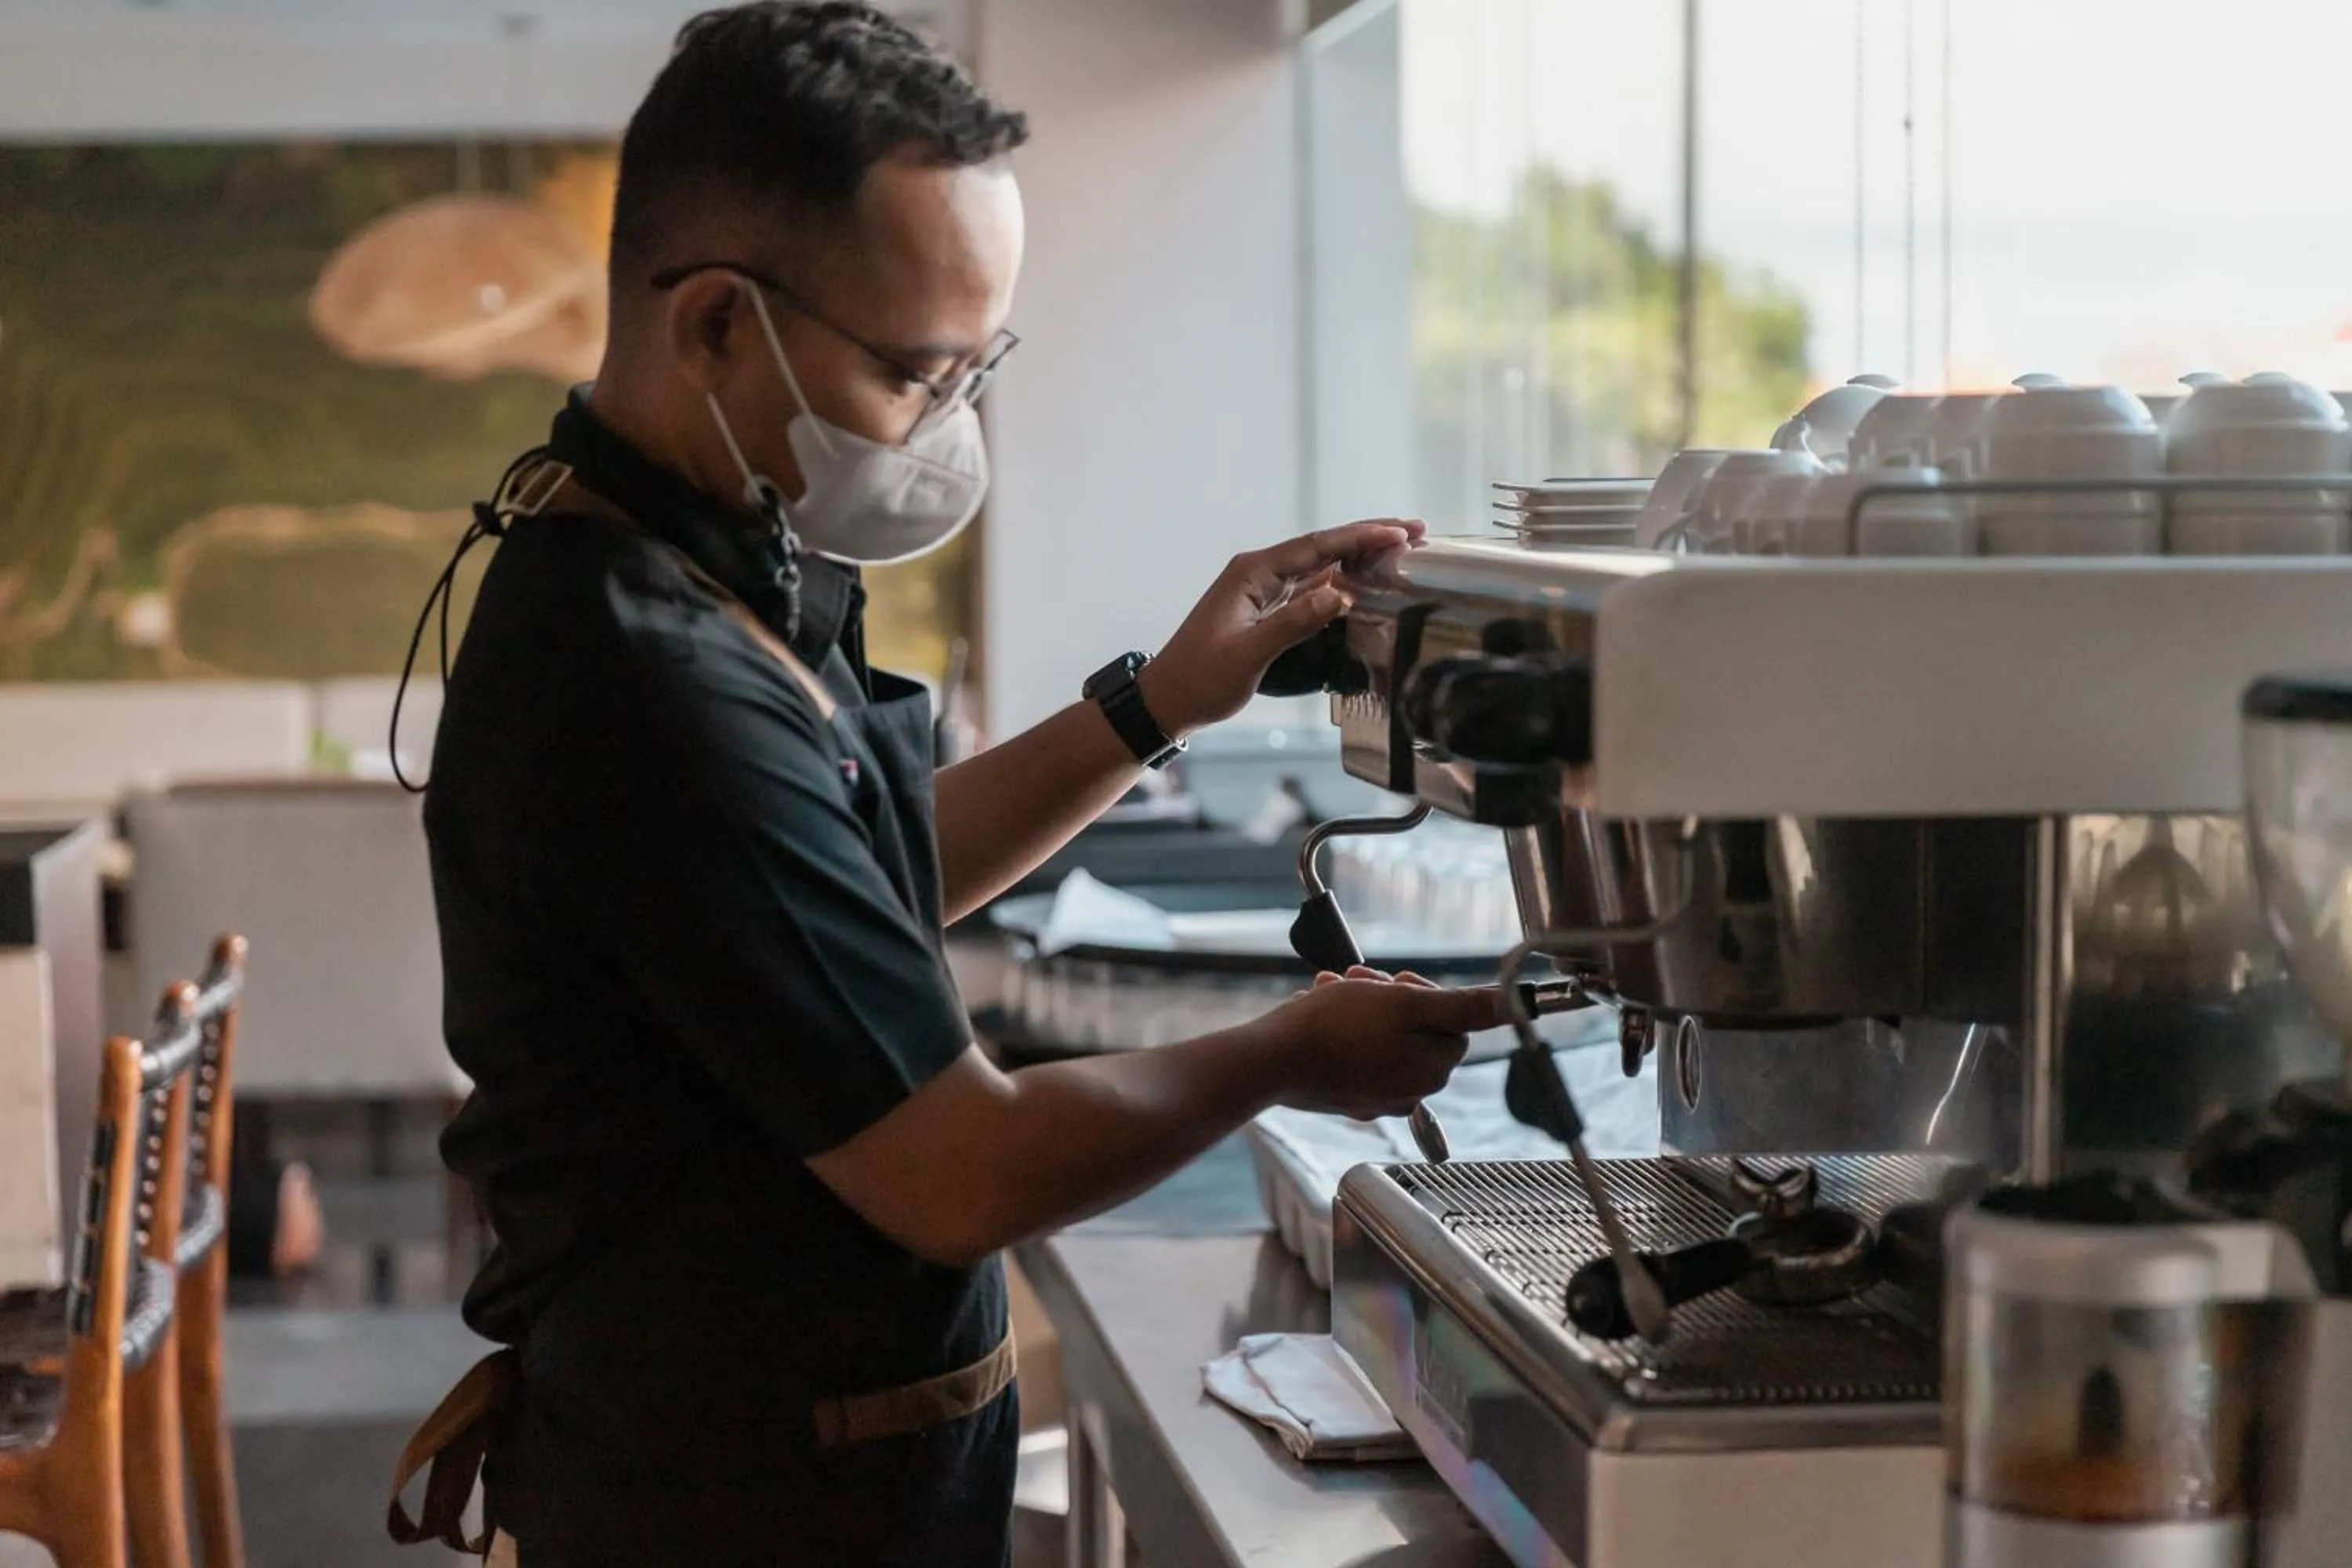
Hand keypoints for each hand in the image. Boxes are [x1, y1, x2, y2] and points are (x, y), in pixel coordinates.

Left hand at [1139, 519, 1424, 736]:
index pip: (1316, 546)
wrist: (1167, 700)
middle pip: (1323, 548)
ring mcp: (1262, 591)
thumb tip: (1339, 594)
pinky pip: (1310, 588)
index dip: (1360, 537)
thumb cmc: (1200, 679)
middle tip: (1413, 531)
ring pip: (1320, 566)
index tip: (1398, 533)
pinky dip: (1340, 582)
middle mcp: (1258, 574)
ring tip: (1399, 551)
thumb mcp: (1248, 654)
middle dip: (1368, 538)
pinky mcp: (1265, 611)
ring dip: (1358, 558)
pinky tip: (1363, 583)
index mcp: (1252, 574)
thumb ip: (1293, 623)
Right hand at [1263, 969, 1502, 1119]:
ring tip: (1332, 993)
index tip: (1393, 983)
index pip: (1452, 1023)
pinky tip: (1319, 1017)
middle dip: (1387, 1000)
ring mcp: (1375, 1099)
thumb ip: (1463, 1006)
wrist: (1271, 1061)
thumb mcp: (1405, 1003)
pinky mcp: (1345, 1097)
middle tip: (1358, 985)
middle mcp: (1410, 1092)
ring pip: (1382, 1039)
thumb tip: (1516, 1004)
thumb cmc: (1334, 1028)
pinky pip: (1355, 1057)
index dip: (1421, 995)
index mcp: (1433, 1069)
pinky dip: (1341, 1034)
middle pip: (1416, 1030)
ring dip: (1360, 1009)